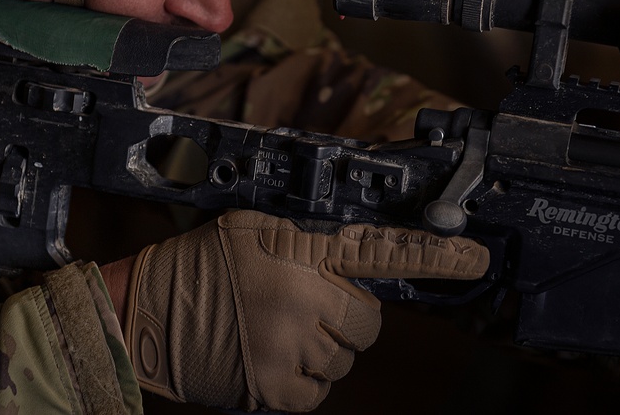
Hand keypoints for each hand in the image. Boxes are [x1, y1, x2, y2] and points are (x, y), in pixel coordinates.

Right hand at [122, 210, 488, 411]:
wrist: (144, 311)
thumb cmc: (202, 264)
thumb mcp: (254, 228)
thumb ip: (312, 240)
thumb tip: (364, 256)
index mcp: (297, 247)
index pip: (380, 249)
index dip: (433, 256)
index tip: (475, 258)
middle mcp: (299, 293)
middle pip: (366, 321)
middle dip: (343, 317)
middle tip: (302, 307)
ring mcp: (287, 343)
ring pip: (342, 358)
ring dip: (318, 349)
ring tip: (273, 329)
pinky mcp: (272, 386)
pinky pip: (318, 391)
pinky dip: (300, 380)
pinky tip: (267, 356)